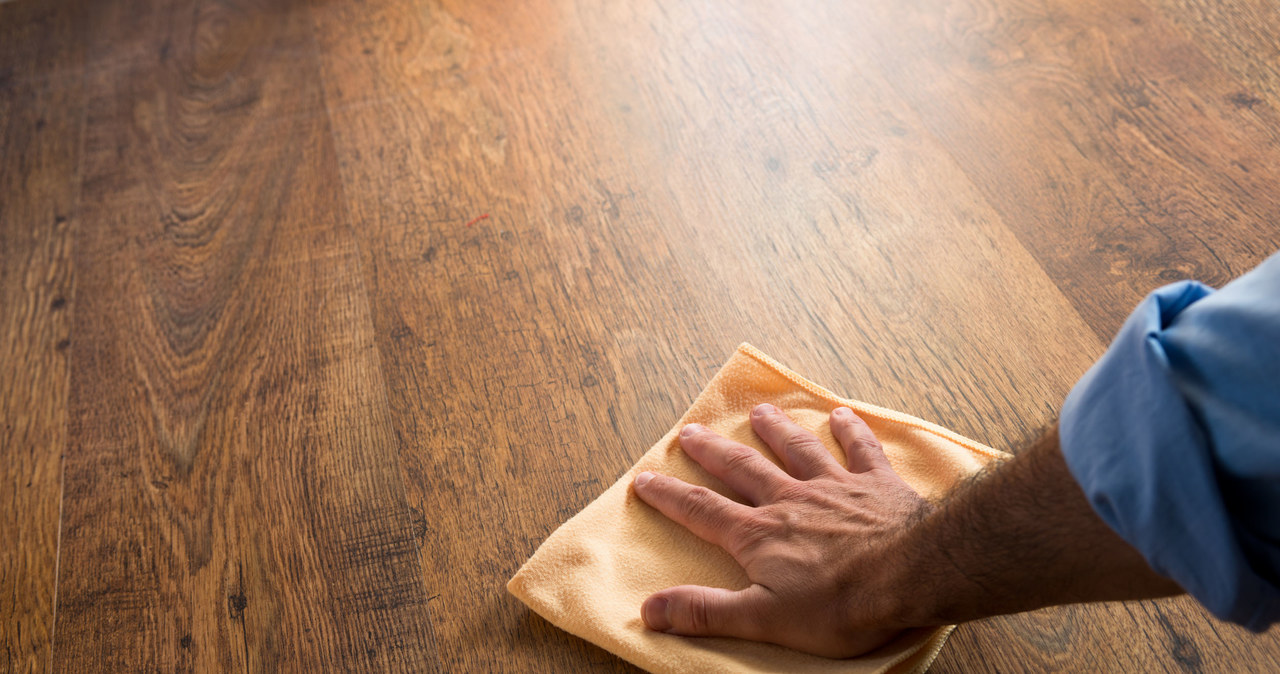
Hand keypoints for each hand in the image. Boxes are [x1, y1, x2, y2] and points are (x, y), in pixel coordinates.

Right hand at [631, 403, 930, 657]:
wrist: (912, 575)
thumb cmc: (840, 604)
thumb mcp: (763, 619)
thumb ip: (706, 611)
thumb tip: (650, 609)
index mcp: (759, 535)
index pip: (701, 510)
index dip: (669, 495)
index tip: (645, 478)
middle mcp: (791, 500)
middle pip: (743, 468)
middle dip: (712, 451)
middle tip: (690, 432)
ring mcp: (835, 487)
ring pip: (797, 449)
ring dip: (776, 430)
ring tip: (760, 412)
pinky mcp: (877, 485)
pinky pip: (861, 451)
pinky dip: (851, 432)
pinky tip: (842, 415)